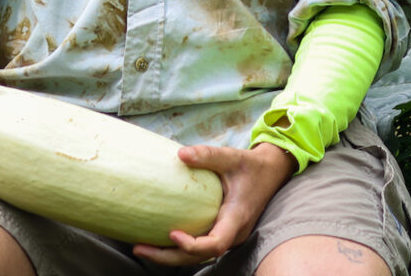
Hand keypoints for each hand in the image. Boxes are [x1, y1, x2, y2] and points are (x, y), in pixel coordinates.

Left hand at [132, 141, 296, 266]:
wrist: (271, 172)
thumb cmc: (251, 165)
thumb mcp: (232, 157)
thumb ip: (208, 154)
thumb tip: (180, 154)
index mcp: (237, 218)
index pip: (215, 244)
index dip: (193, 245)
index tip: (172, 233)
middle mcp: (233, 233)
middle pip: (200, 257)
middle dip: (169, 258)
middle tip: (139, 248)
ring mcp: (228, 235)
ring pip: (199, 255)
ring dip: (171, 255)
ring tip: (142, 247)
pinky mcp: (222, 230)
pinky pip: (200, 245)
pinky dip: (180, 247)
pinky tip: (159, 237)